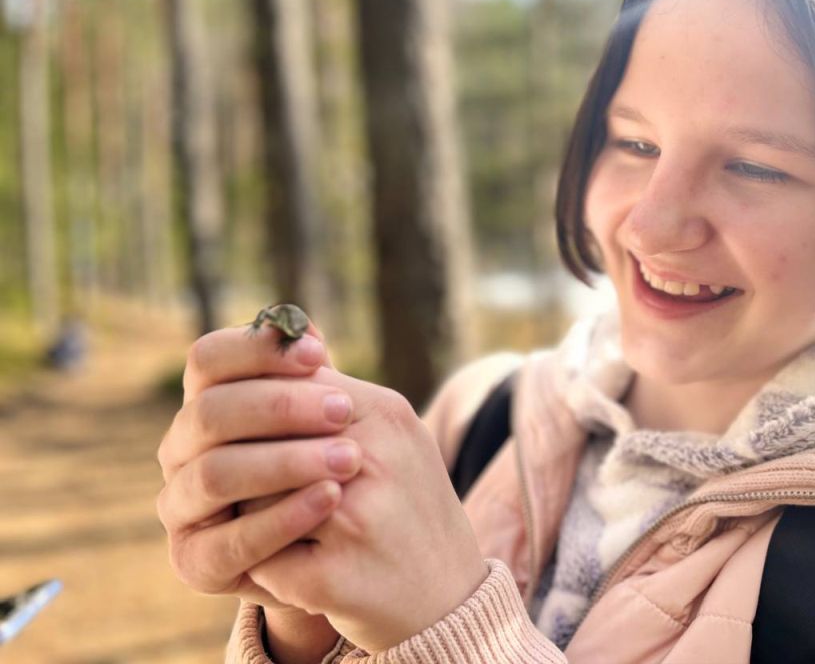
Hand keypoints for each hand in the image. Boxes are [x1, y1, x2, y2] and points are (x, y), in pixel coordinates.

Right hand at [156, 323, 363, 616]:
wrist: (342, 545)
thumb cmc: (327, 462)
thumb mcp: (322, 418)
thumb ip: (311, 377)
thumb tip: (307, 326)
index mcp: (205, 402)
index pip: (207, 359)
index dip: (257, 350)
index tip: (319, 354)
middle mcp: (182, 450)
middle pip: (210, 412)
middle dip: (280, 406)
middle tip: (344, 410)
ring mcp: (182, 506)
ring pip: (216, 473)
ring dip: (286, 461)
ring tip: (349, 459)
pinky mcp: (196, 561)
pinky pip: (230, 541)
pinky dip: (283, 517)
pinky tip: (331, 499)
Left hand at [244, 374, 488, 652]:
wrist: (450, 598)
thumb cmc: (408, 508)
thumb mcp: (392, 436)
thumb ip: (338, 389)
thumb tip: (291, 332)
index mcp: (386, 415)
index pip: (291, 388)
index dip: (259, 413)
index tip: (254, 436)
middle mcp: (374, 460)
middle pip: (263, 442)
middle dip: (248, 466)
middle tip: (254, 488)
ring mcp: (355, 520)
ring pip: (252, 501)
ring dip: (251, 517)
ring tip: (275, 530)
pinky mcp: (333, 578)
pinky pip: (261, 560)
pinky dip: (266, 569)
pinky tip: (292, 571)